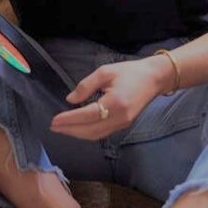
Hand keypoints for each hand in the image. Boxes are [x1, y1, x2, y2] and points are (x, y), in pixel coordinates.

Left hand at [49, 57, 170, 139]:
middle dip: (70, 130)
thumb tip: (70, 100)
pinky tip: (78, 128)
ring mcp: (123, 124)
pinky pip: (102, 133)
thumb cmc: (129, 72)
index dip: (69, 119)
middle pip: (90, 131)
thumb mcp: (105, 72)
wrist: (154, 79)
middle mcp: (119, 117)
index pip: (87, 115)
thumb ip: (86, 85)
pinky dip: (87, 133)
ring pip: (96, 135)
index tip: (54, 120)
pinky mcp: (124, 125)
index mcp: (115, 103)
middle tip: (53, 127)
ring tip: (62, 129)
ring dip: (77, 134)